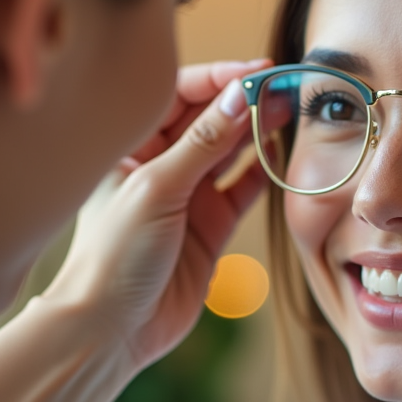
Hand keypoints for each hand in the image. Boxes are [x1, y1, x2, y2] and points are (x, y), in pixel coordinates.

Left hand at [40, 58, 270, 375]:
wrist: (112, 330)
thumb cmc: (114, 255)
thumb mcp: (157, 187)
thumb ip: (203, 142)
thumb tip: (240, 94)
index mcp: (131, 145)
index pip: (181, 95)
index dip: (220, 79)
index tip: (259, 71)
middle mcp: (159, 165)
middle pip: (209, 119)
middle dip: (244, 100)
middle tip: (285, 86)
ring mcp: (187, 196)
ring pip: (230, 151)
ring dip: (257, 130)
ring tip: (289, 109)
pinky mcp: (210, 227)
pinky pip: (242, 189)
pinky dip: (262, 170)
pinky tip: (280, 150)